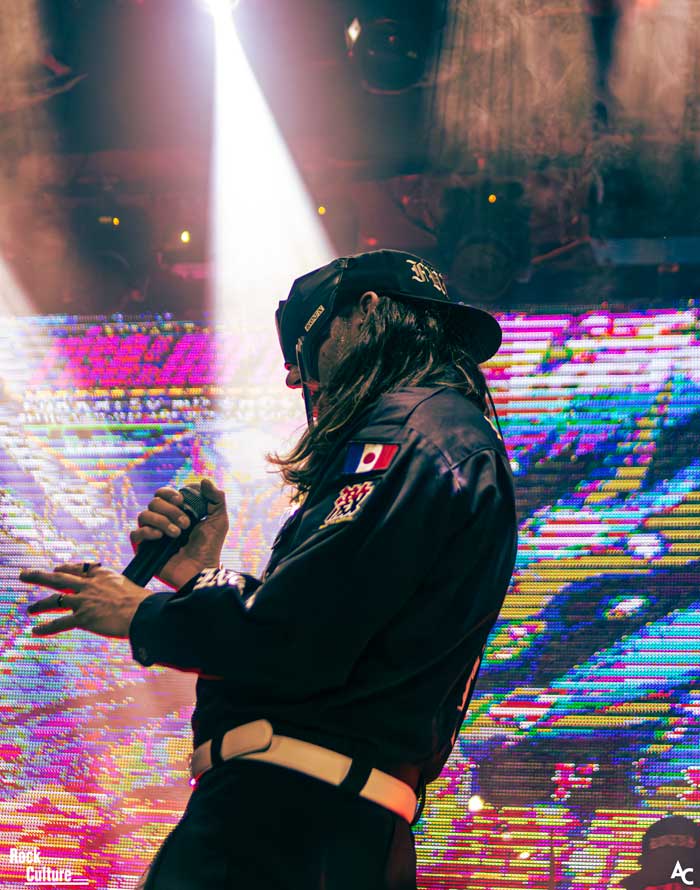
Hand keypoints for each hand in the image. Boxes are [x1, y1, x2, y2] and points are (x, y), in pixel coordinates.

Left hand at [22, 563, 152, 638]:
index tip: (58, 568)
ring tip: (29, 609)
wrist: (143, 612)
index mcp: (102, 574)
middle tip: (24, 574)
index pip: (79, 568)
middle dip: (39, 576)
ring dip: (39, 604)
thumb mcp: (129, 586)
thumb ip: (119, 589)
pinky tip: (36, 630)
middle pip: (59, 578)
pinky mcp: (83, 617)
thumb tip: (126, 596)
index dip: (66, 568)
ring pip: (55, 600)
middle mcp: (89, 585)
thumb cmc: (143, 601)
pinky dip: (46, 627)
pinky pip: (60, 623)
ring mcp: (84, 601)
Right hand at [130, 478, 228, 588]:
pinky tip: (160, 537)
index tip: (182, 501)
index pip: (163, 493)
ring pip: (144, 515)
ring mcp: (152, 533)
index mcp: (176, 510)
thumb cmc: (210, 546)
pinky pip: (135, 533)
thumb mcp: (218, 519)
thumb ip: (216, 498)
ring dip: (162, 521)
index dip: (170, 493)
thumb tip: (204, 480)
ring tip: (177, 534)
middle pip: (154, 501)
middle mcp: (162, 519)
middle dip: (171, 510)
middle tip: (186, 524)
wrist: (202, 569)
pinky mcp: (144, 548)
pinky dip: (147, 532)